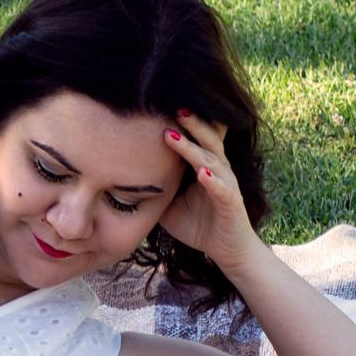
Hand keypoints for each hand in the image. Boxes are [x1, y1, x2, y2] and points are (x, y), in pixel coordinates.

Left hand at [155, 110, 260, 268]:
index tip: (161, 104)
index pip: (196, 138)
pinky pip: (222, 190)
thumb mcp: (168, 205)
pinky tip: (202, 174)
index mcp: (204, 166)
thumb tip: (124, 181)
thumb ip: (154, 189)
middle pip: (206, 139)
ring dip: (191, 147)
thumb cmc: (198, 224)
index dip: (183, 123)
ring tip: (171, 134)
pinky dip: (212, 181)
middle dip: (191, 122)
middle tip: (173, 106)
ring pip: (210, 159)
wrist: (227, 251)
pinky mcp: (231, 203)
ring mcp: (226, 185)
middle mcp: (218, 169)